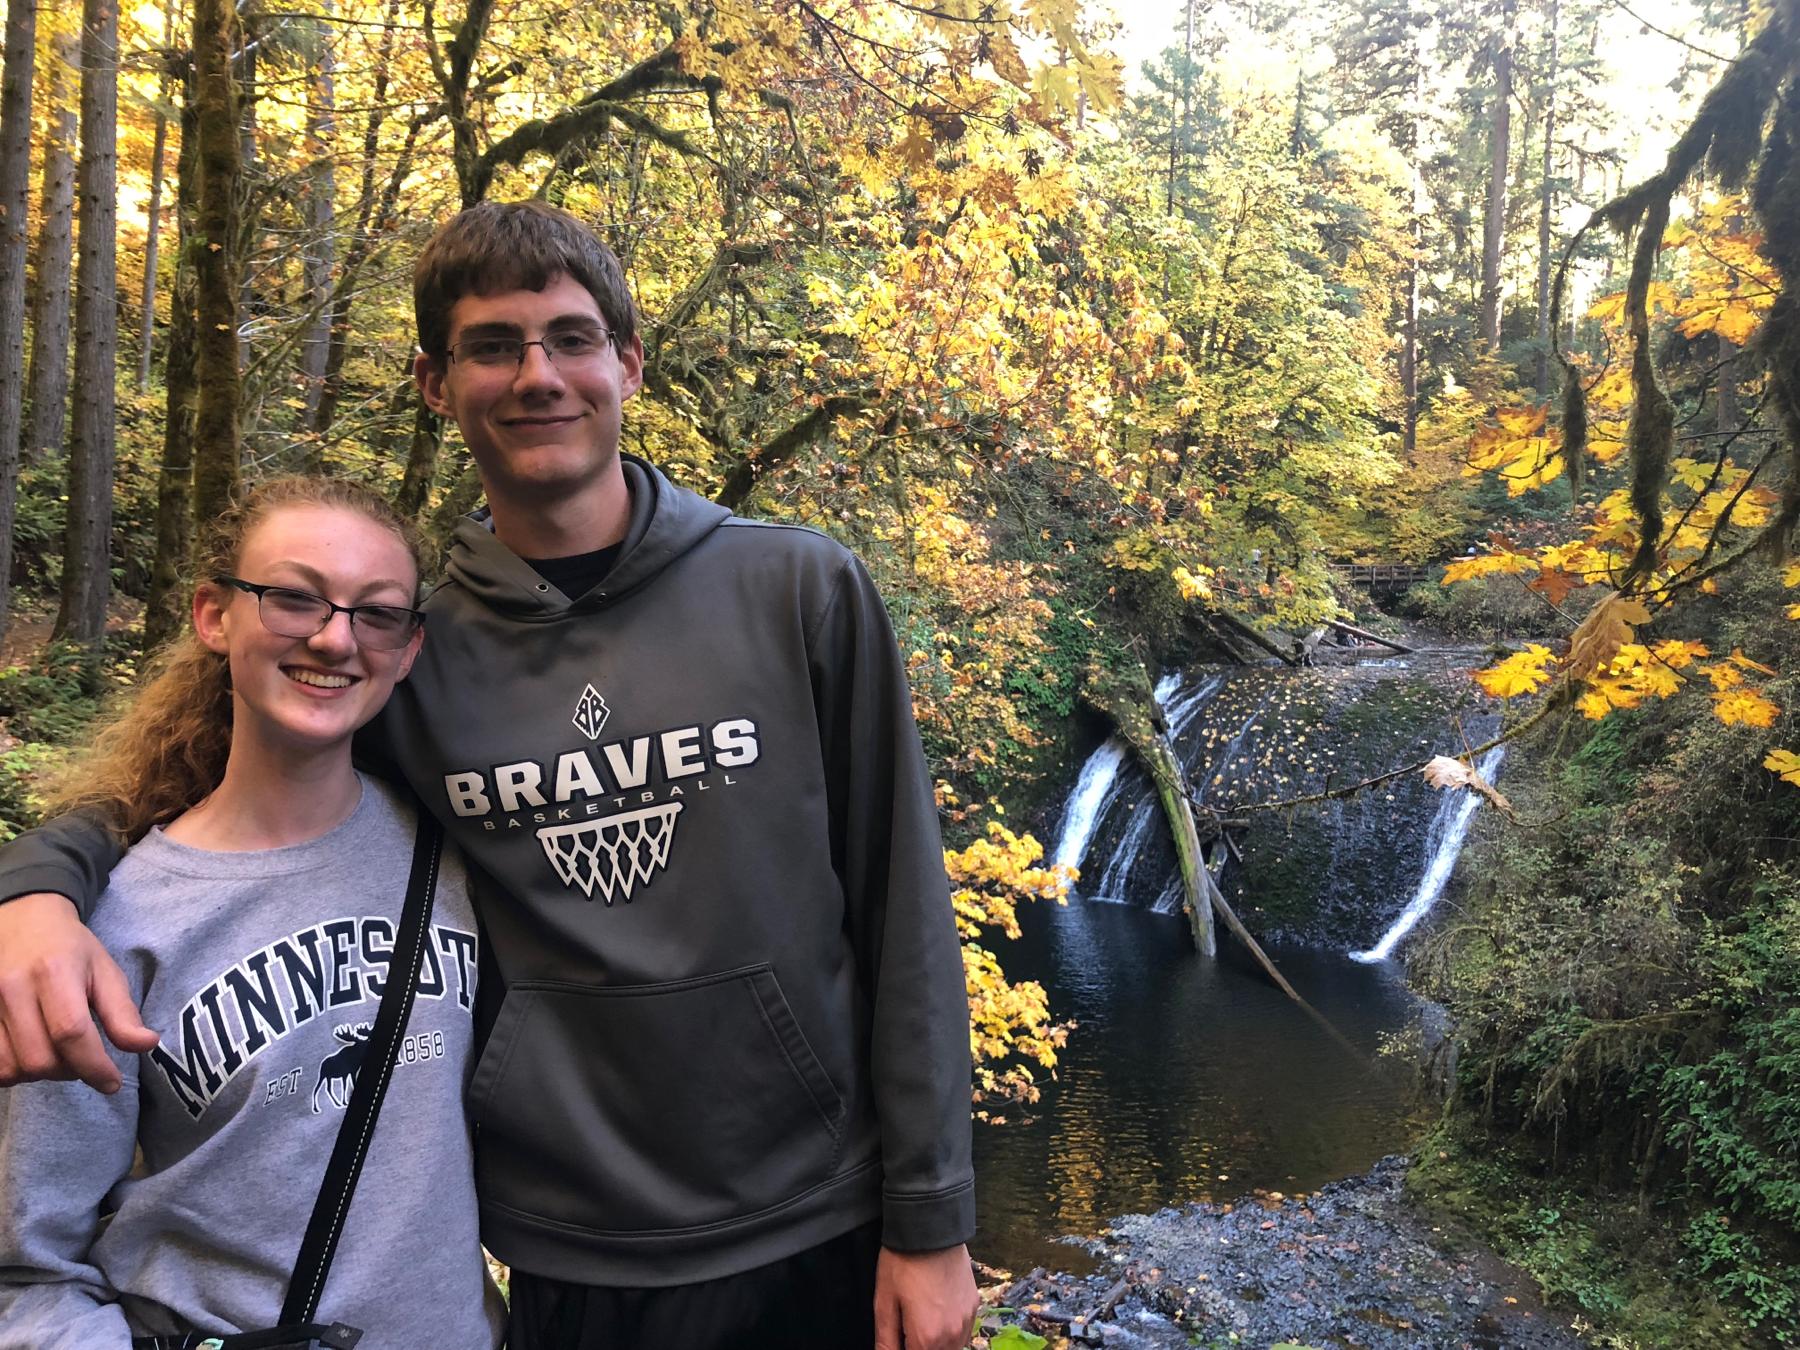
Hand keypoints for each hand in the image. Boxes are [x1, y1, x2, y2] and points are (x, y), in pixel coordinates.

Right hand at [0, 893, 157, 1091]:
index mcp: (54, 972)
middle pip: (39, 1058)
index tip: (112, 1083)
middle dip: (69, 1071)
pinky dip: (13, 1071)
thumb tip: (147, 1045)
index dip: (93, 1066)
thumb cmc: (69, 949)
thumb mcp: (105, 970)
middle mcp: (13, 988)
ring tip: (57, 1056)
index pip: (71, 1033)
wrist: (21, 922)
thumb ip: (122, 1012)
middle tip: (83, 1061)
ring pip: (11, 1068)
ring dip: (40, 1075)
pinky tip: (31, 1054)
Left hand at [874, 1243, 978, 1349]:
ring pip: (952, 1349)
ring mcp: (966, 1320)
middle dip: (919, 1347)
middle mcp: (952, 1335)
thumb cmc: (903, 1262)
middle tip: (906, 1329)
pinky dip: (950, 1333)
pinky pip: (964, 1332)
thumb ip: (886, 1340)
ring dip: (935, 1345)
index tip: (898, 1338)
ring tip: (920, 1322)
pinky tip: (936, 1314)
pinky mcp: (974, 1305)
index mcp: (927, 1337)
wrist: (931, 1227)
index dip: (902, 1349)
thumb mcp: (884, 1302)